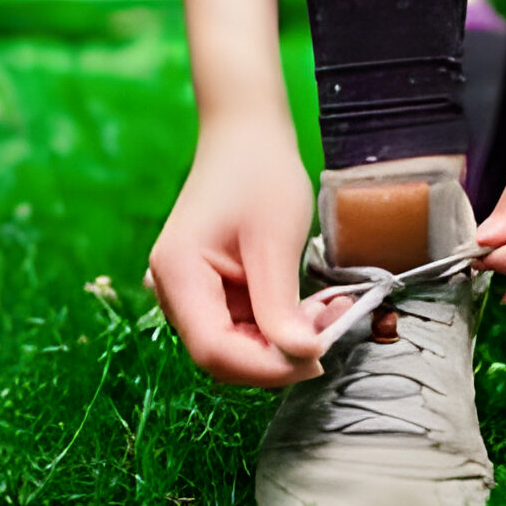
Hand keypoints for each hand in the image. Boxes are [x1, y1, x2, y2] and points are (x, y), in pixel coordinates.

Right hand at [147, 117, 348, 386]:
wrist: (246, 138)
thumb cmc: (258, 175)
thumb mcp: (275, 242)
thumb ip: (282, 307)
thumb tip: (303, 357)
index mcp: (179, 274)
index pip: (215, 349)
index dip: (266, 367)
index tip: (317, 358)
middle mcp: (174, 291)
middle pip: (222, 355)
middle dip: (278, 356)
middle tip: (331, 333)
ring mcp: (191, 294)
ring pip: (237, 346)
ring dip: (285, 342)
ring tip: (331, 311)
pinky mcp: (212, 293)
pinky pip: (245, 328)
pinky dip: (281, 327)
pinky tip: (313, 307)